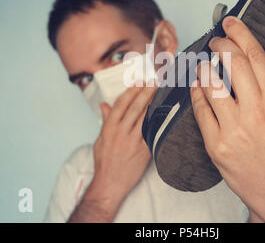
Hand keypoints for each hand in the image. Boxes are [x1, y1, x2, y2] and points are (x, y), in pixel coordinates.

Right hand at [69, 83, 155, 221]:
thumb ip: (105, 121)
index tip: (139, 81)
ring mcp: (133, 141)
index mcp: (109, 128)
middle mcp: (121, 132)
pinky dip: (157, 120)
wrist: (110, 184)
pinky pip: (152, 131)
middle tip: (154, 81)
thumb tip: (104, 105)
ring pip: (145, 117)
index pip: (121, 104)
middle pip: (135, 107)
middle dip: (145, 91)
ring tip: (160, 91)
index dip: (131, 90)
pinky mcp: (144, 150)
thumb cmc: (104, 162)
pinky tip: (163, 111)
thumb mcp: (100, 139)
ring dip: (153, 102)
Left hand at [190, 16, 264, 222]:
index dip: (241, 34)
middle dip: (220, 46)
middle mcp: (255, 111)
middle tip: (214, 42)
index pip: (256, 57)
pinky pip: (200, 110)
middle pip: (233, 64)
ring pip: (212, 84)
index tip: (230, 23)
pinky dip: (196, 93)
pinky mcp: (216, 144)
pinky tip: (196, 86)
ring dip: (204, 68)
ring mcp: (234, 128)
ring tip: (202, 65)